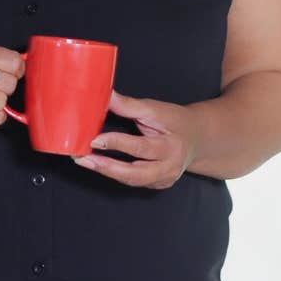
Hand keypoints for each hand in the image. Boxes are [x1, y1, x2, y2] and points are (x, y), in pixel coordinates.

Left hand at [74, 92, 198, 189]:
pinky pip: (133, 182)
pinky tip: (98, 165)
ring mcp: (164, 179)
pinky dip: (115, 174)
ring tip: (85, 161)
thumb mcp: (156, 109)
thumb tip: (104, 95)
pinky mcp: (158, 184)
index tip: (95, 139)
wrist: (197, 138)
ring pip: (132, 181)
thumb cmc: (175, 121)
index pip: (141, 147)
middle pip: (136, 173)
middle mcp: (170, 167)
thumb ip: (130, 105)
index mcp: (172, 146)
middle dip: (107, 167)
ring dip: (106, 171)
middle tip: (83, 158)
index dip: (117, 143)